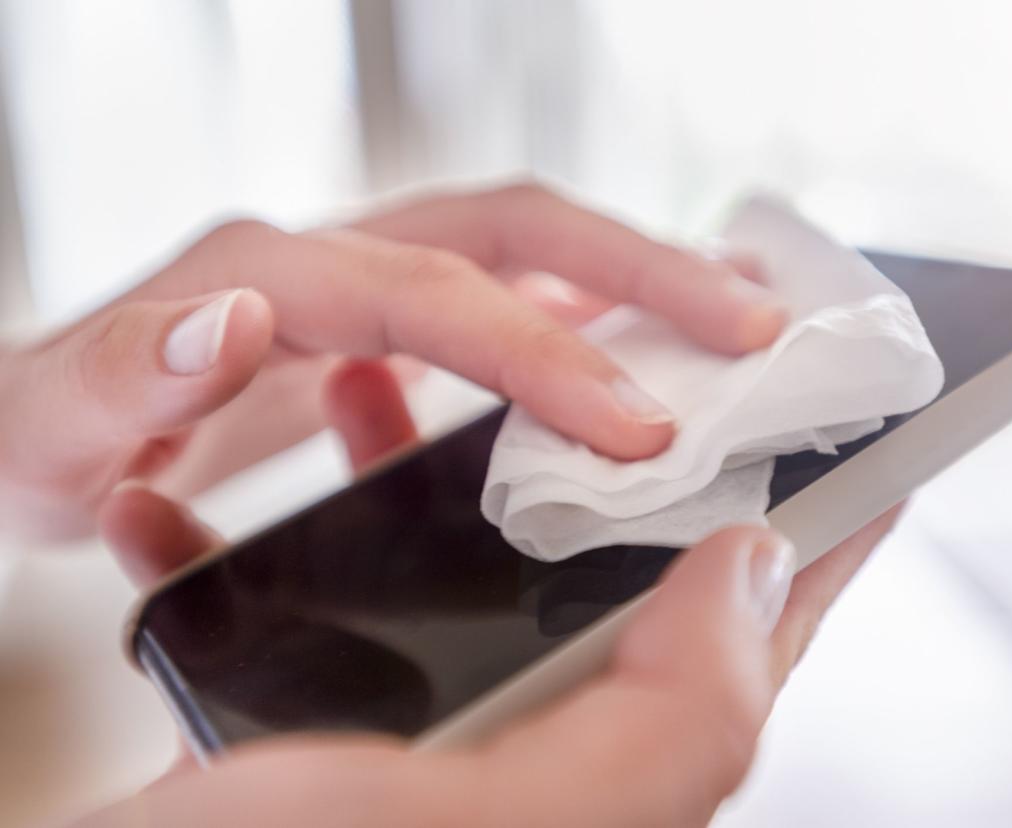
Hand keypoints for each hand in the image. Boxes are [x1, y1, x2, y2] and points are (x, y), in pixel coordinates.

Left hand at [0, 182, 786, 537]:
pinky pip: (495, 306)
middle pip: (513, 231)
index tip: (639, 427)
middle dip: (642, 269)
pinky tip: (617, 362)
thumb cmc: (33, 434)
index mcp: (265, 274)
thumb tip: (235, 316)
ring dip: (629, 277)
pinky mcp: (374, 325)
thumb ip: (120, 372)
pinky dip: (571, 323)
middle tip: (750, 324)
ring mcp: (362, 285)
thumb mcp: (46, 424)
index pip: (438, 296)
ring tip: (727, 309)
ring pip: (523, 254)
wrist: (24, 431)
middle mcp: (329, 258)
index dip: (546, 355)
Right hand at [85, 389, 902, 826]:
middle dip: (687, 479)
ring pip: (519, 563)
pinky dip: (367, 493)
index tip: (880, 446)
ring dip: (522, 461)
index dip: (832, 543)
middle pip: (650, 587)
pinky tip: (347, 425)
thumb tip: (757, 566)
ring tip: (527, 374)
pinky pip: (383, 568)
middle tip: (717, 374)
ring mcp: (445, 720)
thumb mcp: (522, 818)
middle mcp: (544, 747)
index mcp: (610, 772)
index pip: (761, 646)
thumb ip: (677, 717)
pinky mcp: (344, 698)